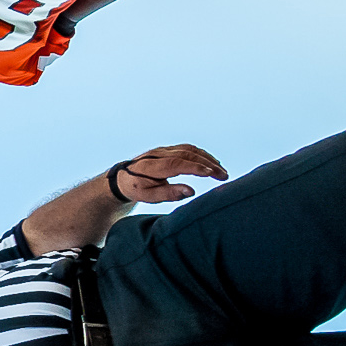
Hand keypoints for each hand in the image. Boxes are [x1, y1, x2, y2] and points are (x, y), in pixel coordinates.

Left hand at [112, 143, 227, 203]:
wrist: (122, 178)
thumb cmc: (136, 189)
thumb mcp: (148, 197)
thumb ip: (168, 194)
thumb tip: (191, 191)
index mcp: (151, 167)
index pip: (177, 164)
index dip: (196, 168)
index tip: (213, 174)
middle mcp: (158, 154)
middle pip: (187, 155)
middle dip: (208, 164)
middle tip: (224, 176)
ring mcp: (162, 150)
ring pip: (189, 150)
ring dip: (208, 158)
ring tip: (221, 171)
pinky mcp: (167, 149)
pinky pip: (187, 148)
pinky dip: (201, 154)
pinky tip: (212, 163)